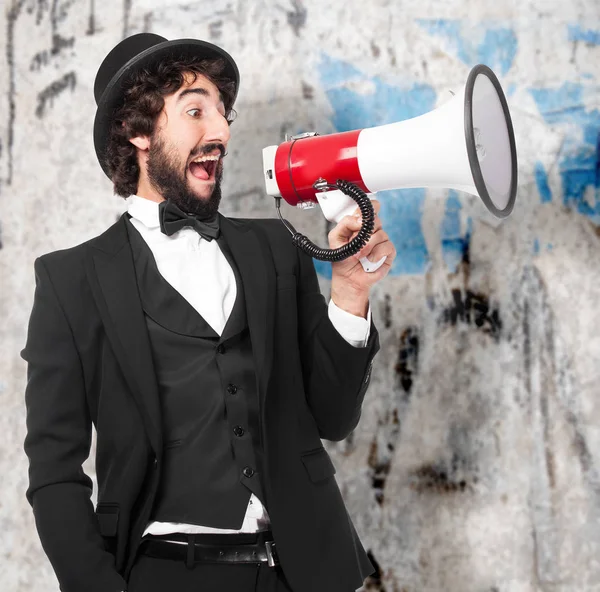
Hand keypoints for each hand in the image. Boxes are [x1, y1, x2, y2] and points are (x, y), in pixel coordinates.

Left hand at [328, 199, 395, 315]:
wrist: (348, 278)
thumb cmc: (342, 258)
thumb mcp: (336, 237)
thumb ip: (345, 223)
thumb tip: (361, 220)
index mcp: (361, 223)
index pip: (371, 207)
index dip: (369, 208)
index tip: (361, 219)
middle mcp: (373, 230)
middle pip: (376, 219)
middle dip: (364, 231)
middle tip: (355, 242)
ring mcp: (382, 240)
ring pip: (381, 233)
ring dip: (367, 246)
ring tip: (359, 255)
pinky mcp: (388, 252)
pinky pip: (387, 246)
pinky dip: (376, 254)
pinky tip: (370, 260)